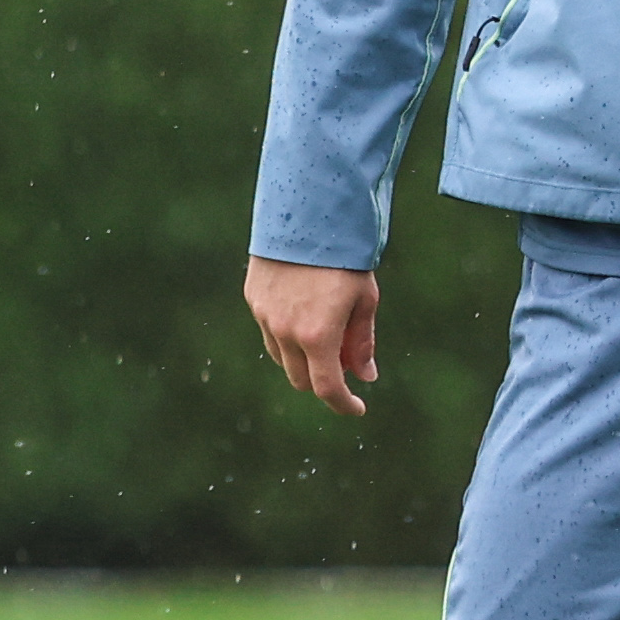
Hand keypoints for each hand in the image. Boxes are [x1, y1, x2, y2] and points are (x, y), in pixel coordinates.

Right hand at [245, 255, 380, 413]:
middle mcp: (286, 332)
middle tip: (345, 362)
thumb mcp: (364, 299)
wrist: (309, 211)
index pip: (326, 389)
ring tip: (325, 332)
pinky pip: (270, 331)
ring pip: (282, 357)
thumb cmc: (345, 255)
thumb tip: (365, 375)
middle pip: (301, 379)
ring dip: (303, 358)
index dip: (343, 404)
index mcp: (318, 336)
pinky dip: (287, 336)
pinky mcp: (254, 298)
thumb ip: (361, 342)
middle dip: (324, 380)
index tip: (357, 407)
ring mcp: (265, 316)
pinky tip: (305, 312)